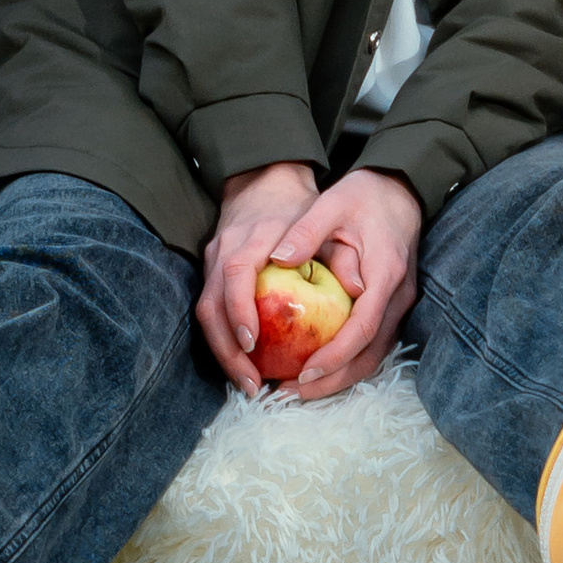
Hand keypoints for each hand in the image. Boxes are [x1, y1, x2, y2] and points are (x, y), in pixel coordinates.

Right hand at [197, 162, 318, 395]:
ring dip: (223, 352)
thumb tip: (358, 288)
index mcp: (253, 235)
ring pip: (205, 313)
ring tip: (249, 383)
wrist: (264, 178)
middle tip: (252, 384)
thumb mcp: (324, 217)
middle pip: (210, 306)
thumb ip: (337, 250)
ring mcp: (212, 260)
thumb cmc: (300, 203)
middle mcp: (225, 249)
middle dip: (227, 351)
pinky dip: (225, 340)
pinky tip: (246, 363)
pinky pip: (210, 311)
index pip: (235, 274)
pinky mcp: (211, 270)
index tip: (253, 343)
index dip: (240, 310)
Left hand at [261, 166, 424, 402]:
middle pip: (371, 354)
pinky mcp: (394, 306)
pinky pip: (373, 344)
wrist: (401, 189)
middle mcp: (399, 296)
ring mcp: (401, 304)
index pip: (363, 327)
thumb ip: (307, 230)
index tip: (303, 372)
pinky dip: (347, 362)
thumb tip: (279, 258)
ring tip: (298, 388)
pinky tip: (318, 367)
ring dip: (339, 377)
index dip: (335, 356)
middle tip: (291, 393)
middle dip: (333, 380)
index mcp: (386, 273)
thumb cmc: (365, 196)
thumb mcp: (333, 202)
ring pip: (374, 355)